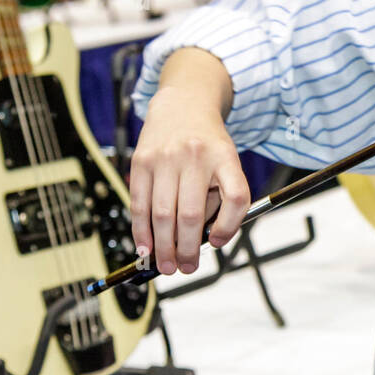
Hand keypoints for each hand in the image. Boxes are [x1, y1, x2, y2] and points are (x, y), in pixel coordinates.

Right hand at [128, 84, 251, 275]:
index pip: (236, 196)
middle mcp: (196, 156)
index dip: (229, 226)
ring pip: (163, 213)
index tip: (217, 243)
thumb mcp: (227, 162)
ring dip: (163, 247)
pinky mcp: (141, 160)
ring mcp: (165, 158)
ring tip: (166, 266)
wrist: (183, 105)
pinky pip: (139, 203)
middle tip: (186, 268)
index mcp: (225, 157)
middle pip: (191, 213)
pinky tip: (145, 248)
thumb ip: (223, 197)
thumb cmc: (208, 145)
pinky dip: (141, 230)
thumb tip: (208, 240)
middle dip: (187, 249)